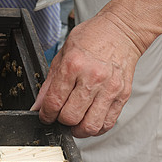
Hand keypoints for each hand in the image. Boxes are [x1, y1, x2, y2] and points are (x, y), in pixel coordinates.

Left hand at [32, 12, 141, 137]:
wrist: (121, 31)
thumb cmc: (92, 38)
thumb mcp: (63, 54)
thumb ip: (49, 83)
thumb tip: (38, 106)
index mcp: (73, 65)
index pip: (54, 102)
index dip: (46, 115)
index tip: (46, 116)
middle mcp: (92, 78)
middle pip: (71, 117)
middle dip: (61, 122)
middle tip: (60, 117)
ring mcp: (110, 88)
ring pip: (90, 126)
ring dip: (79, 130)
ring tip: (75, 123)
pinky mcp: (122, 95)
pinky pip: (108, 123)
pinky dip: (96, 128)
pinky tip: (90, 120)